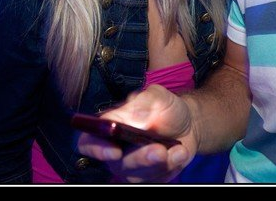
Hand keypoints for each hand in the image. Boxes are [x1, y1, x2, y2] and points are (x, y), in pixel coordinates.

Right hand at [77, 84, 198, 182]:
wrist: (187, 123)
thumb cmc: (165, 109)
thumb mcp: (158, 96)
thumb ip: (144, 101)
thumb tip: (132, 115)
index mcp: (111, 127)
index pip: (89, 142)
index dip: (96, 148)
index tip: (115, 150)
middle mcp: (117, 149)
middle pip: (116, 163)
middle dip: (139, 158)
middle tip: (158, 150)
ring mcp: (133, 166)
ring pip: (138, 174)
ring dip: (159, 163)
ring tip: (177, 149)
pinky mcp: (149, 176)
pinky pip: (156, 178)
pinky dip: (172, 165)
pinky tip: (180, 152)